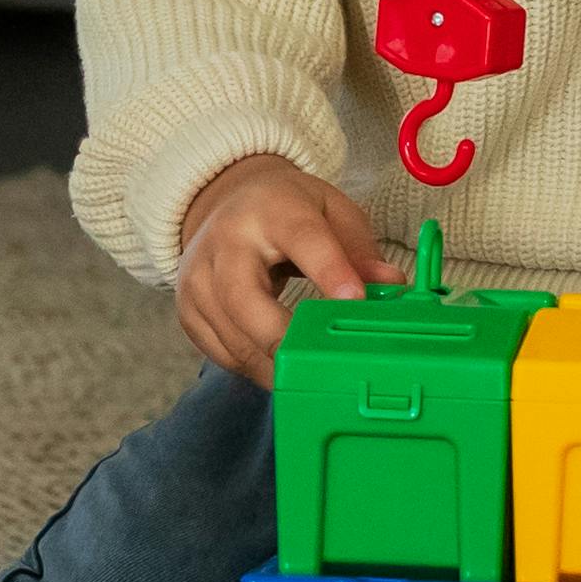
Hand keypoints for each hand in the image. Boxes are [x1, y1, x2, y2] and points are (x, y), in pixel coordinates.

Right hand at [172, 151, 385, 384]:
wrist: (224, 203)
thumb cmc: (286, 211)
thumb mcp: (329, 211)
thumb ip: (359, 249)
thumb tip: (392, 284)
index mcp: (271, 209)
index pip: (301, 238)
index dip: (329, 270)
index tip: (355, 301)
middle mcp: (226, 242)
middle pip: (244, 298)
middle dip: (283, 338)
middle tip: (322, 366)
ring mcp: (199, 278)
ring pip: (231, 335)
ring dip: (273, 365)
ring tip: (310, 378)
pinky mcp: (188, 311)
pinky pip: (221, 353)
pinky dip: (253, 368)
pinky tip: (280, 371)